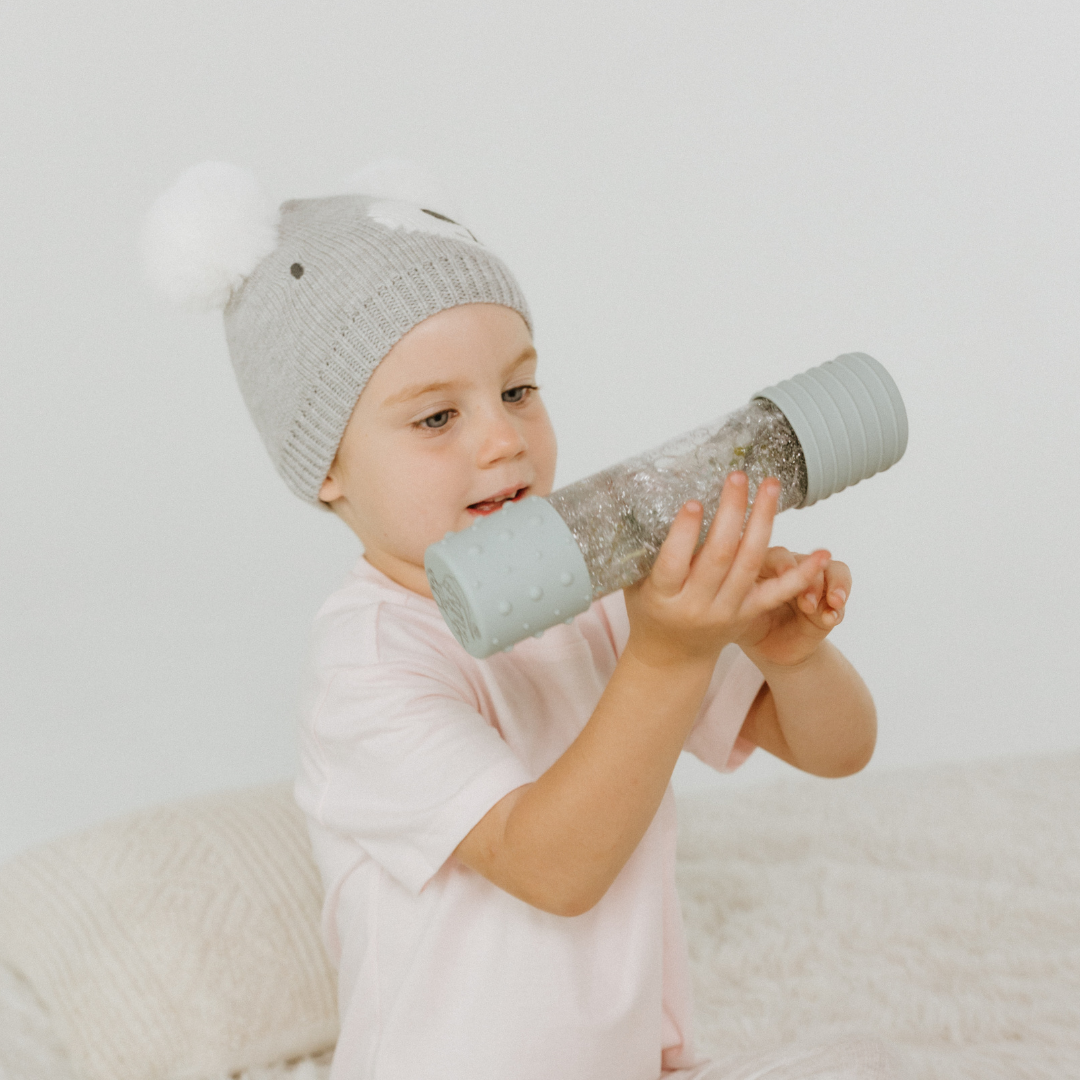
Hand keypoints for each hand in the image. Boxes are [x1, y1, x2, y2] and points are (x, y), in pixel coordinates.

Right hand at [623, 472, 832, 669]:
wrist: (672, 656)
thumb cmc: (650, 609)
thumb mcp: (636, 583)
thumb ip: (643, 550)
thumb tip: (644, 498)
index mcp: (663, 597)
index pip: (673, 563)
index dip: (684, 533)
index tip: (693, 502)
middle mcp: (697, 606)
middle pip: (718, 556)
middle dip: (730, 513)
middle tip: (737, 478)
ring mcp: (727, 611)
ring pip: (749, 563)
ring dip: (762, 522)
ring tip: (769, 487)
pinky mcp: (750, 613)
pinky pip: (778, 592)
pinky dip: (801, 574)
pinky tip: (822, 553)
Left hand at [736, 547, 851, 668]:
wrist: (768, 649)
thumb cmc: (745, 624)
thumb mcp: (735, 613)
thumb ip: (733, 596)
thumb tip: (721, 580)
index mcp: (762, 565)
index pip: (775, 555)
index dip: (783, 564)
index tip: (786, 575)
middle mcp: (790, 568)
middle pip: (804, 560)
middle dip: (810, 578)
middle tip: (806, 602)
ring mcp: (812, 582)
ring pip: (832, 570)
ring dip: (834, 586)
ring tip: (833, 603)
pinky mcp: (828, 601)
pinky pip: (840, 596)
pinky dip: (839, 607)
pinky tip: (832, 618)